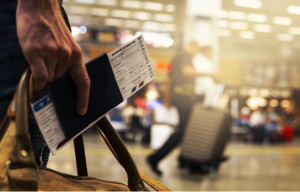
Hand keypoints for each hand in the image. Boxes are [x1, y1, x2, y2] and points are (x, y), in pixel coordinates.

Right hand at [16, 0, 89, 114]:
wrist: (39, 8)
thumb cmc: (52, 28)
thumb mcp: (67, 45)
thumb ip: (66, 63)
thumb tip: (60, 83)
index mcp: (76, 55)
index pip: (83, 81)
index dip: (83, 98)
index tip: (81, 110)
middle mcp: (66, 56)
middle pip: (60, 82)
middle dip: (55, 87)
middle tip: (50, 89)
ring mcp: (51, 53)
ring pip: (49, 80)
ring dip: (44, 82)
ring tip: (39, 73)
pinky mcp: (35, 51)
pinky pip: (39, 75)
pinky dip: (37, 81)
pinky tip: (35, 79)